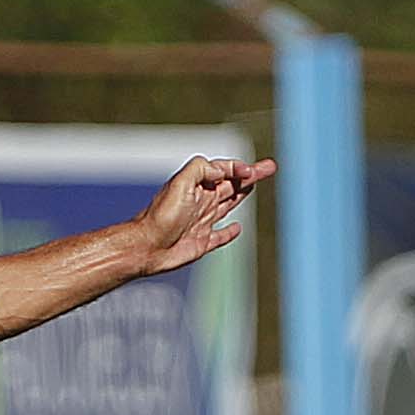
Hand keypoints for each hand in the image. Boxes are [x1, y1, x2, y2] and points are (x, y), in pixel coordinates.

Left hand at [130, 156, 275, 274]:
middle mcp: (200, 202)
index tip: (252, 170)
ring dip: (243, 193)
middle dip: (249, 175)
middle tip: (268, 167)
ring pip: (228, 204)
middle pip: (231, 185)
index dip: (239, 167)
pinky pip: (220, 236)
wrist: (146, 247)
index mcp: (197, 187)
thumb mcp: (180, 183)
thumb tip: (223, 171)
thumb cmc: (160, 216)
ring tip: (255, 183)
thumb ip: (201, 170)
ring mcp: (201, 222)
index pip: (223, 171)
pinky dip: (230, 232)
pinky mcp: (201, 242)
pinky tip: (237, 228)